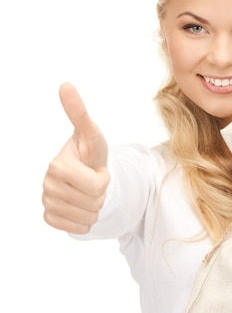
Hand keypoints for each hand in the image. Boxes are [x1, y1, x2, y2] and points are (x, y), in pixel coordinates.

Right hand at [42, 83, 109, 233]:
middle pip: (93, 203)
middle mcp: (47, 186)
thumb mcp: (91, 135)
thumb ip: (79, 113)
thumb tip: (65, 85)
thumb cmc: (89, 154)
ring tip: (87, 191)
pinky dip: (85, 220)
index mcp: (56, 166)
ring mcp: (47, 203)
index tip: (96, 169)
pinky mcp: (50, 218)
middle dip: (100, 193)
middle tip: (92, 181)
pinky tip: (80, 204)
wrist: (83, 174)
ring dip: (94, 207)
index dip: (103, 179)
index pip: (96, 186)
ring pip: (88, 218)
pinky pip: (78, 228)